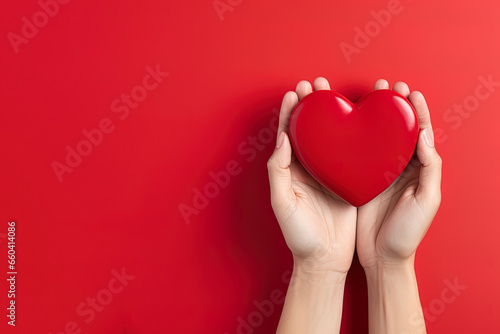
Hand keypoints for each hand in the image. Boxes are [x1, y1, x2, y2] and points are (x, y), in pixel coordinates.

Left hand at [267, 77, 356, 274]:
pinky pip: (353, 154)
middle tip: (318, 83)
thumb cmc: (300, 236)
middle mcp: (311, 169)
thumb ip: (278, 171)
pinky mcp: (350, 182)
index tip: (296, 90)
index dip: (290, 111)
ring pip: (333, 137)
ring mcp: (331, 174)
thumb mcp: (283, 204)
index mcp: (291, 171)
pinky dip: (357, 136)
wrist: (325, 260)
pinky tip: (365, 122)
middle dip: (313, 104)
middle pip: (311, 129)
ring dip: (337, 114)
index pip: (288, 133)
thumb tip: (283, 138)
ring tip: (343, 93)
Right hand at [357, 79, 442, 269]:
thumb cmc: (407, 233)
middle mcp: (397, 167)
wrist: (381, 257)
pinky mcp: (357, 180)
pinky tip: (343, 124)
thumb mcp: (427, 201)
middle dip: (391, 105)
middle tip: (384, 86)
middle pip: (394, 129)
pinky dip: (350, 137)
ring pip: (373, 137)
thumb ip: (430, 168)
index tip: (408, 91)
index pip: (419, 132)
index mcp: (418, 169)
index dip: (415, 110)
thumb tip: (425, 135)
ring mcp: (376, 173)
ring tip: (363, 95)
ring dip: (369, 115)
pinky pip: (354, 154)